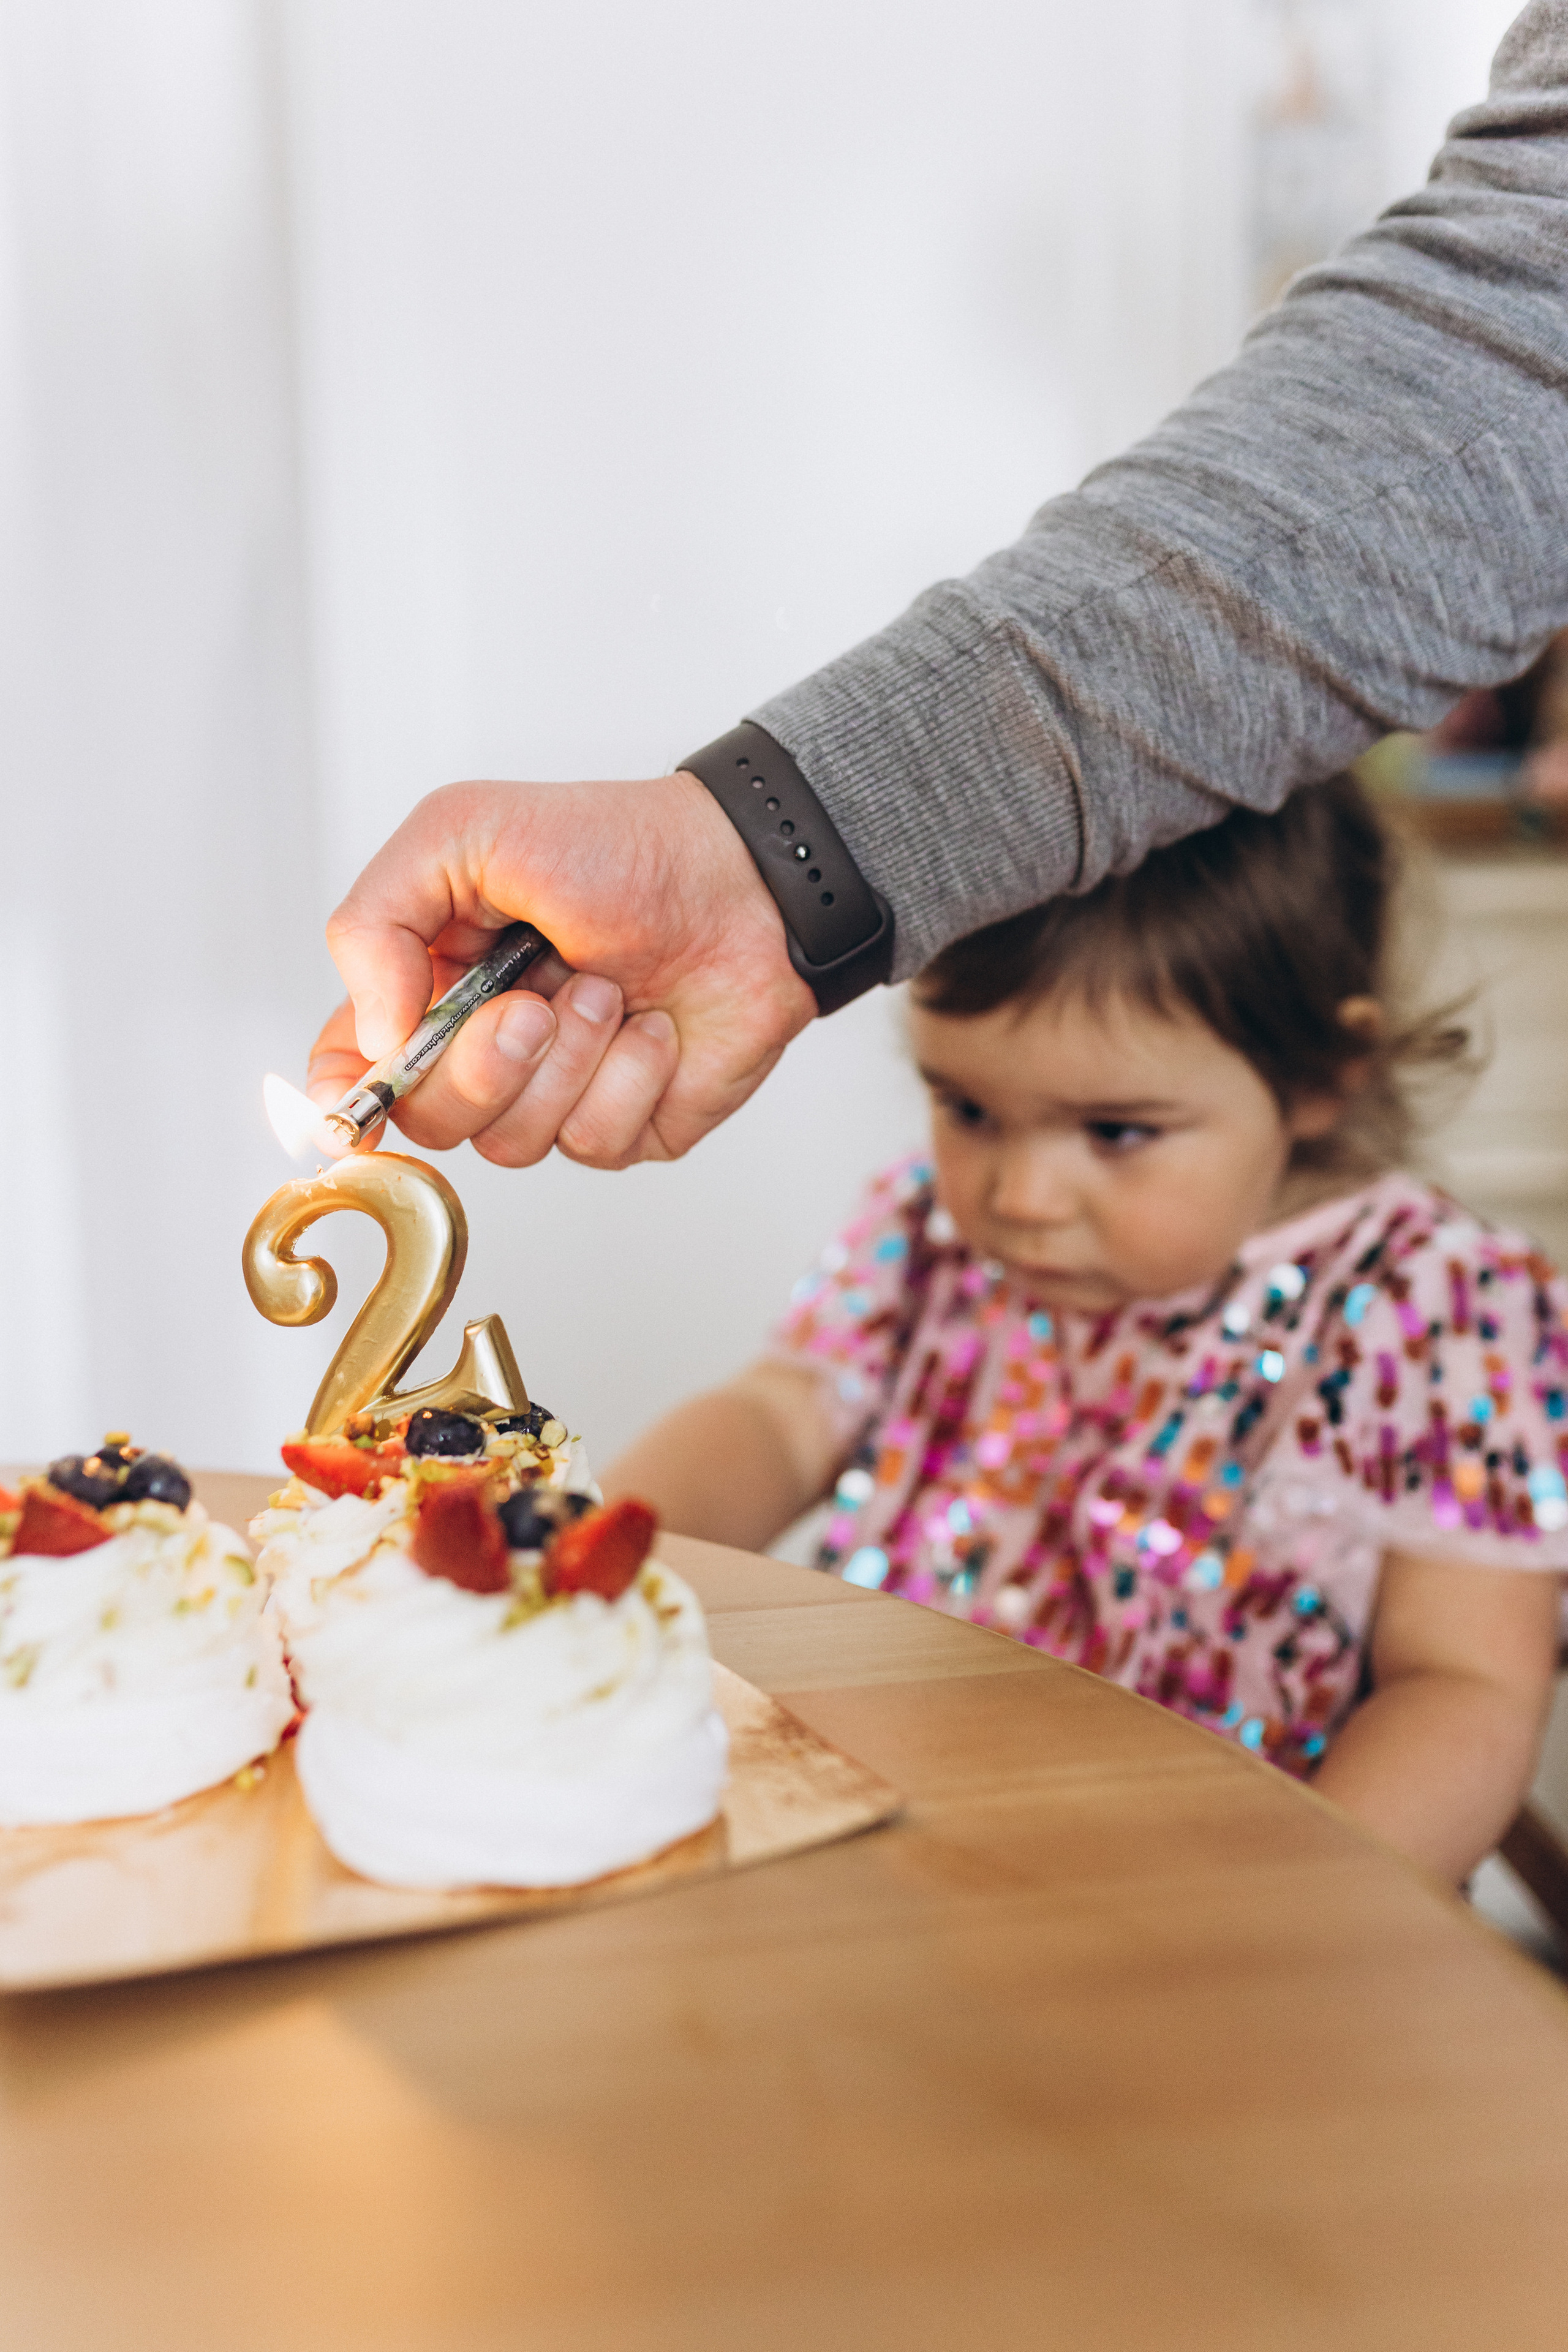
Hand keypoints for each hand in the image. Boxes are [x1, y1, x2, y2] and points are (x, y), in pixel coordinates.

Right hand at [307, 771, 816, 1167]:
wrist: (745, 881)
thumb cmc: (614, 845)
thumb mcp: (464, 832)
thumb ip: (376, 921)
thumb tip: (370, 1036)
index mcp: (429, 982)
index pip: (350, 1069)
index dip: (343, 1100)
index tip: (354, 1109)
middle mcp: (484, 1049)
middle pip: (428, 1121)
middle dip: (480, 1066)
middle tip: (533, 1005)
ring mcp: (554, 1094)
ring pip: (511, 1143)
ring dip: (567, 1061)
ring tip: (610, 988)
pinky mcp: (624, 1125)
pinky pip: (594, 1143)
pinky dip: (629, 1078)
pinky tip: (657, 1026)